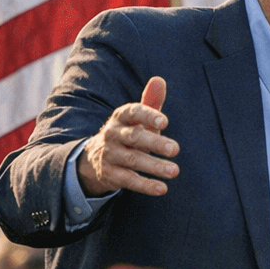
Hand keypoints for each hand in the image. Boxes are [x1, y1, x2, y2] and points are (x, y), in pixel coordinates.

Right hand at [76, 76, 179, 197]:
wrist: (94, 158)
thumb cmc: (126, 133)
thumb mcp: (136, 118)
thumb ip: (150, 101)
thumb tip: (159, 80)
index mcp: (121, 117)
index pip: (133, 112)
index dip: (148, 115)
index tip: (164, 121)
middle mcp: (113, 134)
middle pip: (134, 137)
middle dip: (155, 142)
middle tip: (176, 149)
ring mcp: (110, 155)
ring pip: (132, 160)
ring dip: (154, 166)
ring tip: (174, 171)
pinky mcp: (110, 174)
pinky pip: (128, 180)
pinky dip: (145, 185)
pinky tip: (162, 188)